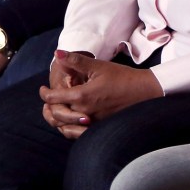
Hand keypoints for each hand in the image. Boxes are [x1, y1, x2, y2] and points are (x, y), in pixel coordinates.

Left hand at [39, 50, 161, 137]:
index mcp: (83, 96)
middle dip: (48, 106)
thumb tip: (56, 54)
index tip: (43, 89)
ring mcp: (94, 123)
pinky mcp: (101, 128)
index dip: (44, 93)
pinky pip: (78, 134)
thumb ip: (75, 61)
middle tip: (47, 98)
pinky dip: (69, 129)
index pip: (53, 98)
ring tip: (54, 109)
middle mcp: (86, 112)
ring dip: (56, 119)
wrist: (147, 91)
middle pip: (56, 114)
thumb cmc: (123, 77)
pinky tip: (69, 121)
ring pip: (65, 127)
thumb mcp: (98, 66)